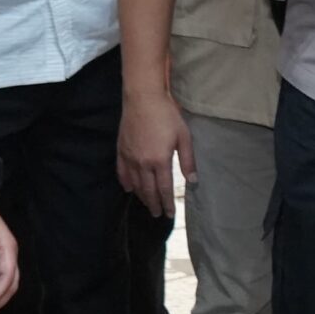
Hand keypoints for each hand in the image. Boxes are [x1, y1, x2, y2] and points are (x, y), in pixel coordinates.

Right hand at [116, 86, 194, 216]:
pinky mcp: (121, 150)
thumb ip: (187, 160)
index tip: (170, 214)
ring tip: (147, 204)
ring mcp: (130, 157)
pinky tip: (129, 189)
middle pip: (148, 190)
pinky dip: (125, 183)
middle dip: (154, 204)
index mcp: (160, 161)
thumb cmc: (167, 115)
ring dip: (141, 196)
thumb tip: (193, 181)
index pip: (164, 189)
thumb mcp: (184, 137)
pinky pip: (121, 172)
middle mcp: (143, 163)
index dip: (167, 204)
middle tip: (158, 214)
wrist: (143, 98)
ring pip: (135, 184)